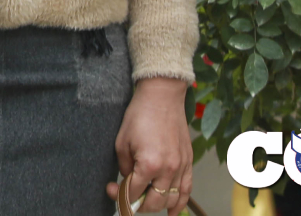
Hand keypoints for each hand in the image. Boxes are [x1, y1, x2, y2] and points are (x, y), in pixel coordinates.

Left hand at [108, 77, 192, 215]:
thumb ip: (124, 167)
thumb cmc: (140, 114)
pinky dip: (180, 204)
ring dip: (156, 205)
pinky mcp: (188, 162)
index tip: (111, 189)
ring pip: (170, 200)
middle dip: (137, 204)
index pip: (133, 193)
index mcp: (149, 164)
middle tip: (127, 196)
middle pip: (153, 202)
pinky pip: (187, 191)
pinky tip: (173, 213)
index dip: (119, 195)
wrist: (162, 96)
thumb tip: (127, 182)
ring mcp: (181, 167)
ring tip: (144, 201)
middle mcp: (168, 170)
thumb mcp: (122, 141)